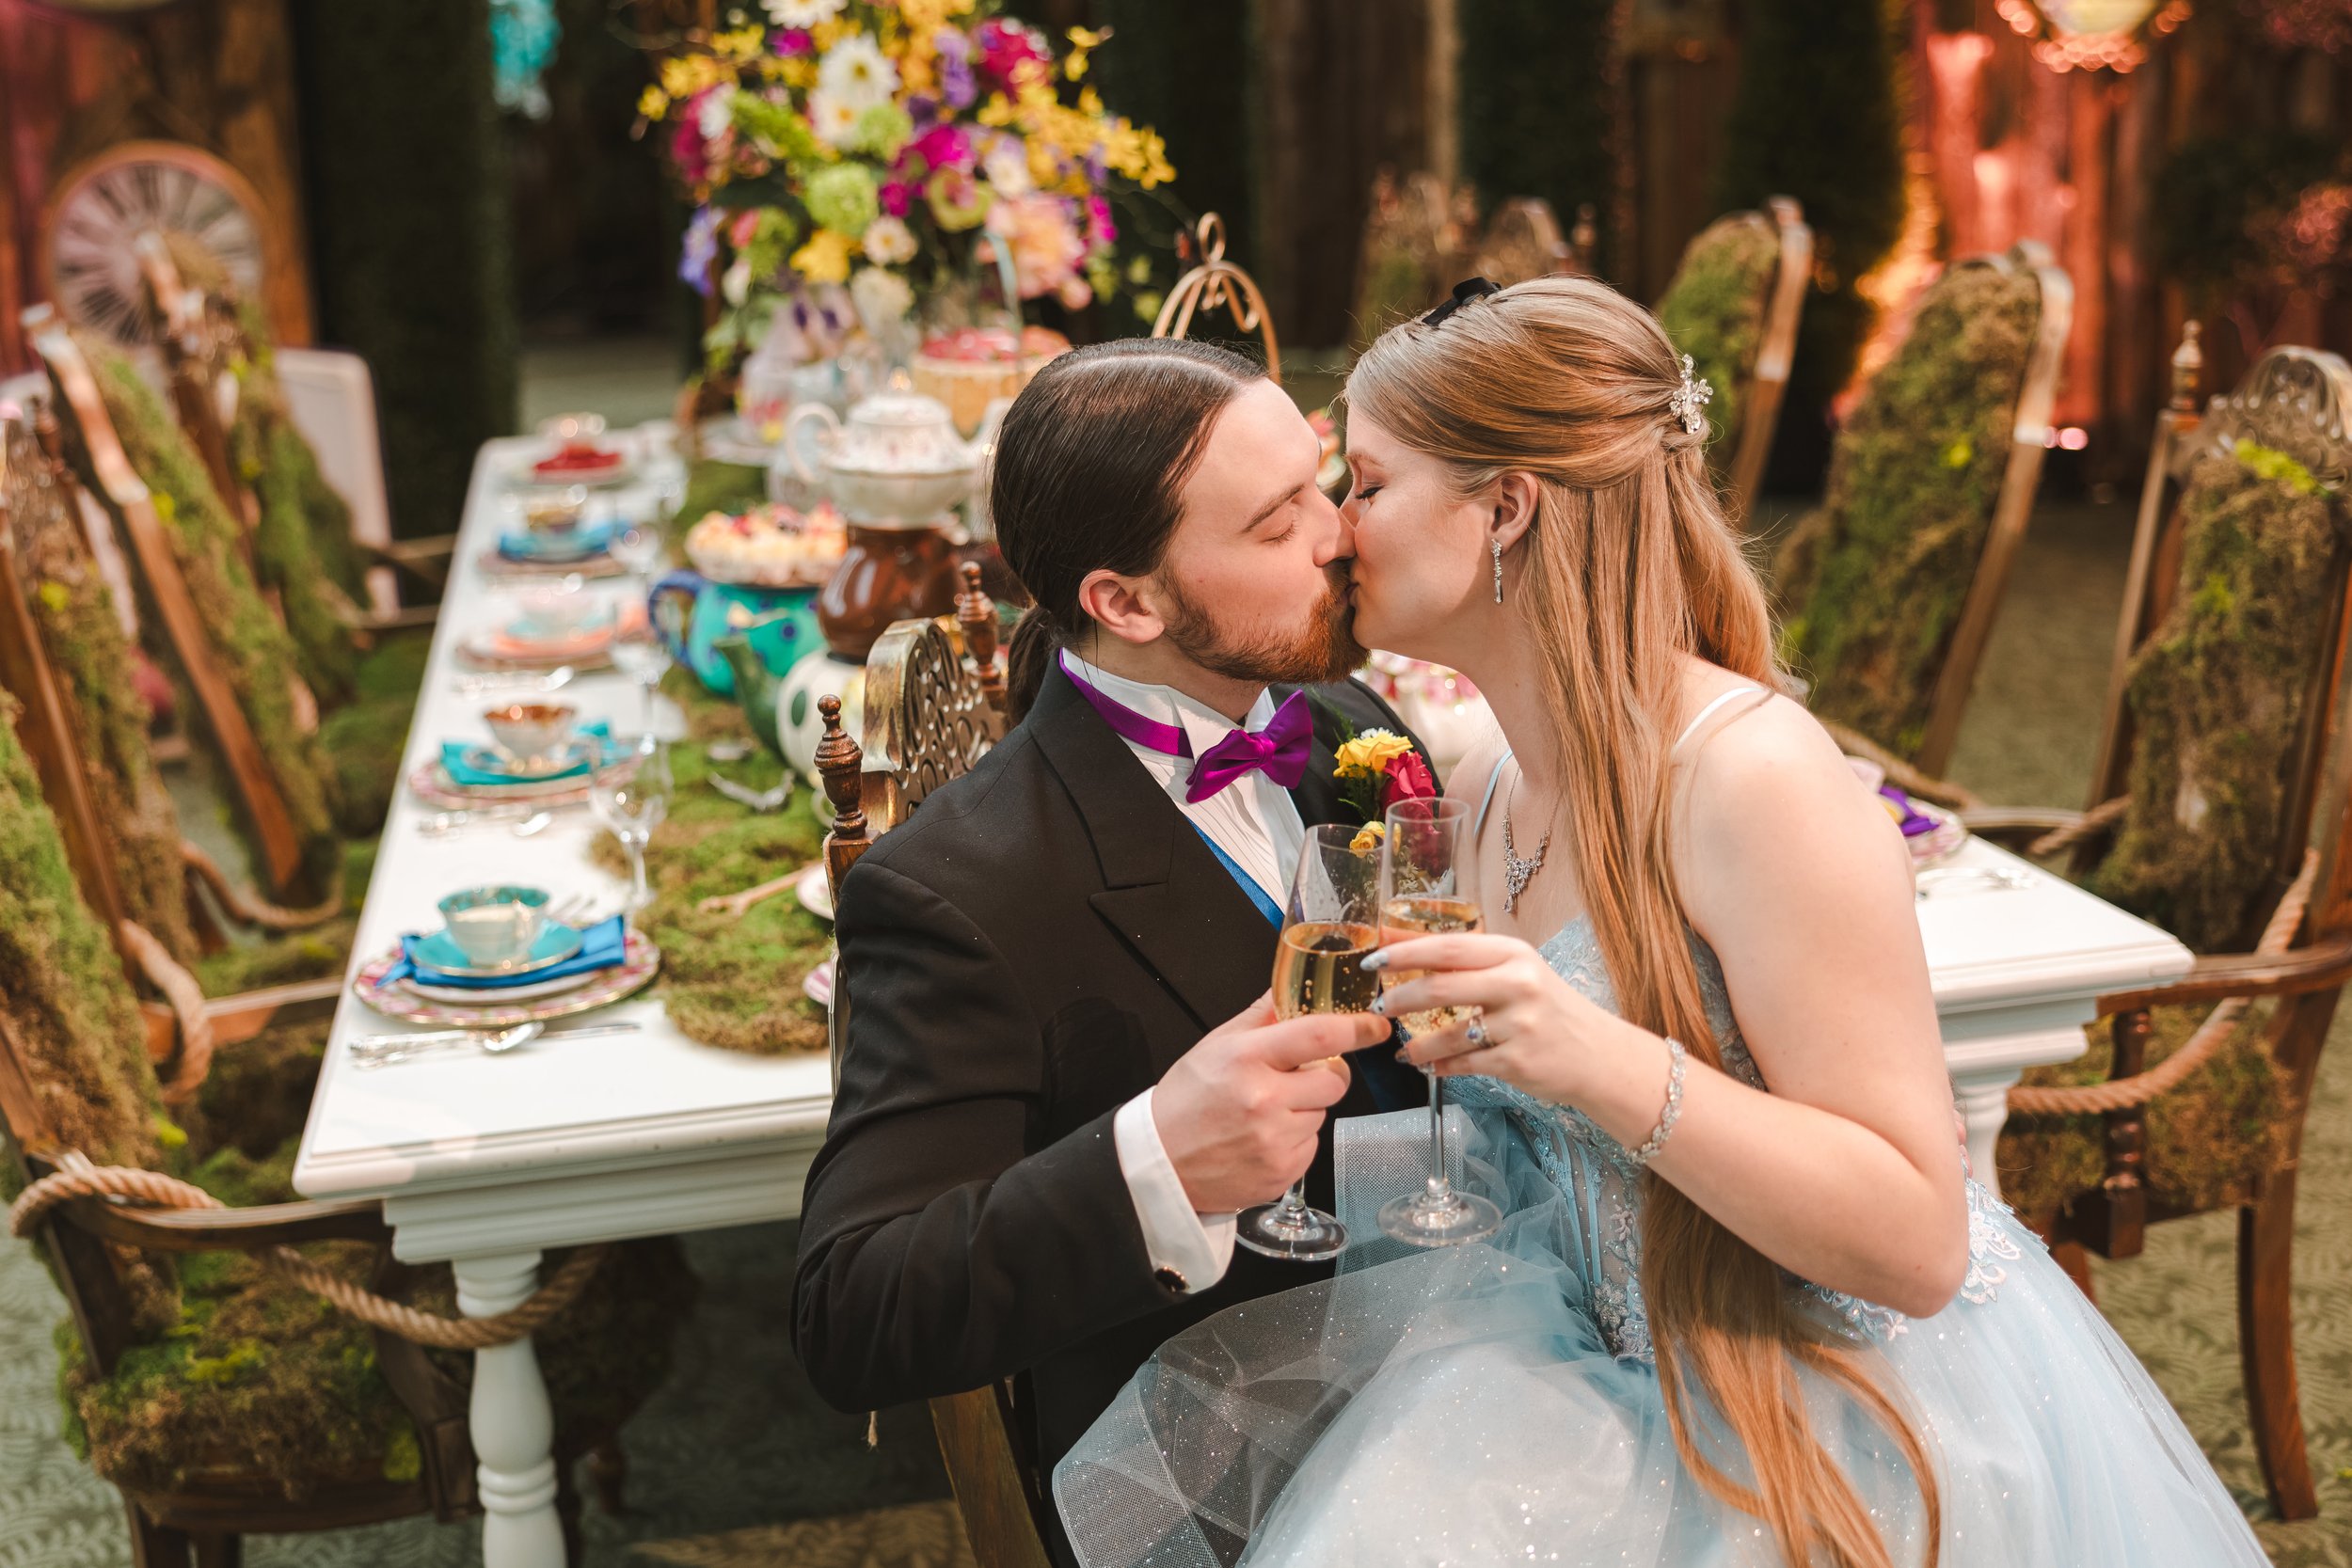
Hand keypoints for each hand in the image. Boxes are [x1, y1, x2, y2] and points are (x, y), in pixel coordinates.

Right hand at [1154, 992, 1381, 1212]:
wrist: (1159, 1164)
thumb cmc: (1184, 1101)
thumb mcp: (1215, 1046)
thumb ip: (1261, 1017)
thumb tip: (1293, 986)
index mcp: (1246, 1060)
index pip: (1319, 1036)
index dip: (1356, 1028)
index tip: (1374, 1025)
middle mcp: (1264, 1101)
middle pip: (1334, 1081)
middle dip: (1326, 1075)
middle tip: (1296, 1077)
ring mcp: (1275, 1141)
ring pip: (1322, 1113)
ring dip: (1305, 1108)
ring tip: (1266, 1112)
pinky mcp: (1282, 1173)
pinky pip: (1311, 1146)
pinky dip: (1296, 1139)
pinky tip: (1263, 1138)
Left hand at [1373, 933, 1637, 1104]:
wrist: (1599, 1055)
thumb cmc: (1550, 1009)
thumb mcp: (1518, 973)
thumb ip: (1471, 963)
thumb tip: (1405, 949)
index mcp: (1512, 954)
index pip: (1448, 947)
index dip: (1404, 952)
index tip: (1372, 959)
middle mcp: (1518, 983)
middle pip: (1442, 986)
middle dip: (1400, 997)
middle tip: (1376, 1007)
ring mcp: (1519, 1024)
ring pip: (1450, 1033)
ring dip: (1418, 1044)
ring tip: (1404, 1050)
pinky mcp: (1517, 1060)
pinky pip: (1465, 1063)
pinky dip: (1441, 1066)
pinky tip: (1429, 1067)